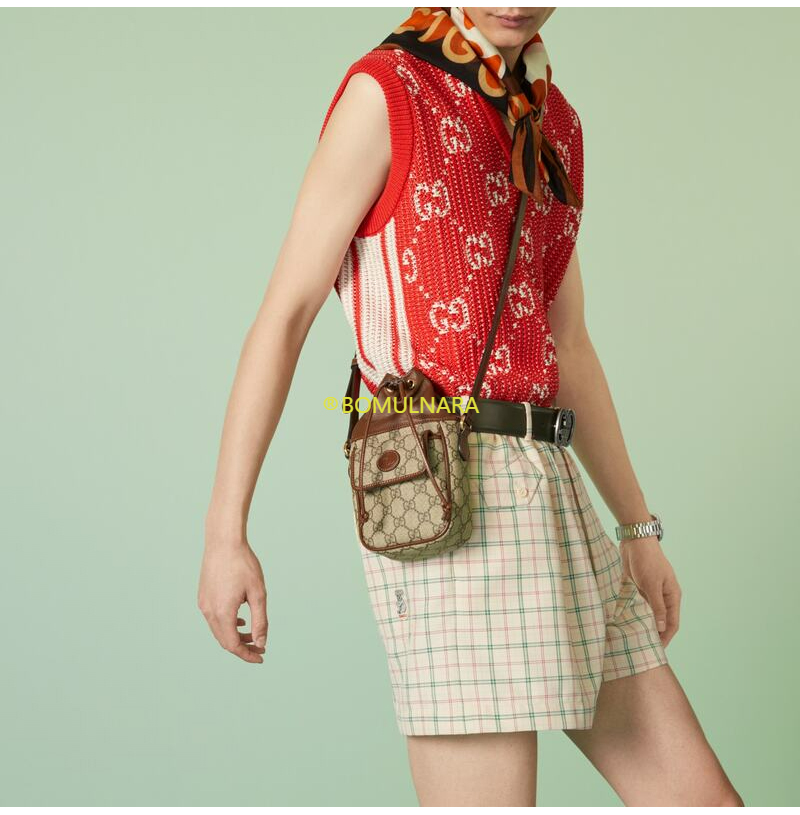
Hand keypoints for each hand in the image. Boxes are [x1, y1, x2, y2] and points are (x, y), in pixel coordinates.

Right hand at [198, 535, 267, 663]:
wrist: (223, 541)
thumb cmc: (244, 564)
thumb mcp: (258, 593)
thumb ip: (260, 620)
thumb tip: (262, 642)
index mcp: (222, 612)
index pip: (233, 645)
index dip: (247, 654)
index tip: (261, 657)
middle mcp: (209, 611)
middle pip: (224, 640)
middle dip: (242, 647)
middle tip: (260, 647)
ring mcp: (203, 604)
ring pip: (218, 630)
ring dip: (234, 636)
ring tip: (252, 635)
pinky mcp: (203, 596)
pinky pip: (213, 618)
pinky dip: (227, 625)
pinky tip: (239, 620)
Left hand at [620, 536, 680, 646]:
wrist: (634, 541)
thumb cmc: (647, 561)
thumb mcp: (651, 585)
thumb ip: (656, 606)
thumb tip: (660, 627)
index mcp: (672, 596)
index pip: (672, 623)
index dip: (666, 637)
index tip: (657, 650)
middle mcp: (663, 596)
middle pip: (661, 620)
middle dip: (654, 633)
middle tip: (643, 647)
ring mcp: (651, 592)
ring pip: (649, 613)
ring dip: (643, 624)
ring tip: (634, 638)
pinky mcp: (639, 587)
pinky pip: (638, 605)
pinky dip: (634, 613)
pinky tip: (626, 622)